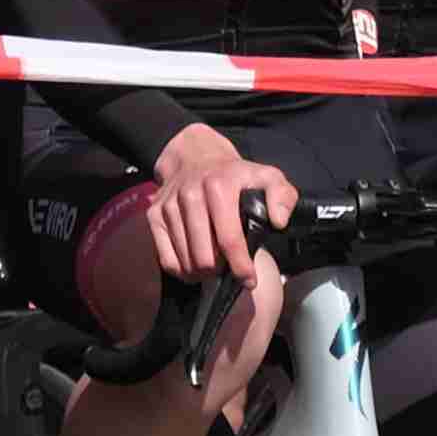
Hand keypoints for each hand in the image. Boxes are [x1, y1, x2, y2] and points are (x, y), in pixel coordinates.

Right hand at [143, 126, 299, 303]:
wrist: (194, 155)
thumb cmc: (233, 174)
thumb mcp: (266, 176)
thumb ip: (282, 196)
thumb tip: (279, 221)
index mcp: (219, 186)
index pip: (229, 239)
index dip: (241, 266)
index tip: (249, 281)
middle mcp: (190, 195)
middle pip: (205, 258)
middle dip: (220, 271)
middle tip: (228, 268)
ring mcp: (169, 206)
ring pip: (186, 262)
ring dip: (202, 272)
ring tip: (214, 265)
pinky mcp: (154, 216)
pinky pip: (166, 259)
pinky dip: (182, 271)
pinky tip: (194, 267)